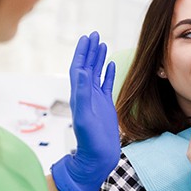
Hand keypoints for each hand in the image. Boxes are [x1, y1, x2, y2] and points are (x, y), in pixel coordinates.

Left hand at [51, 32, 119, 190]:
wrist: (98, 156)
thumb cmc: (90, 141)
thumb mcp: (86, 117)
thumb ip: (83, 94)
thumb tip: (82, 72)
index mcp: (79, 94)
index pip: (79, 68)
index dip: (81, 52)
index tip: (86, 38)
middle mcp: (86, 93)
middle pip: (87, 66)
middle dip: (90, 50)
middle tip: (95, 34)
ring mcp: (96, 98)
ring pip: (97, 73)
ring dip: (98, 58)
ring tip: (102, 44)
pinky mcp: (105, 104)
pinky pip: (106, 84)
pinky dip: (108, 73)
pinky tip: (111, 64)